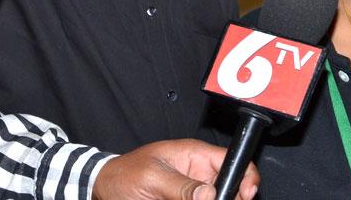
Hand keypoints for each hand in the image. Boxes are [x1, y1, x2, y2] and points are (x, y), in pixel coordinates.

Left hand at [91, 139, 259, 199]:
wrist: (104, 190)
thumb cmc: (124, 174)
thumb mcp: (152, 177)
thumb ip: (181, 185)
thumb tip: (211, 194)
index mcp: (195, 156)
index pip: (232, 161)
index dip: (245, 177)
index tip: (245, 195)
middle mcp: (199, 176)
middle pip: (229, 189)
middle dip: (230, 198)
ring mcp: (192, 195)